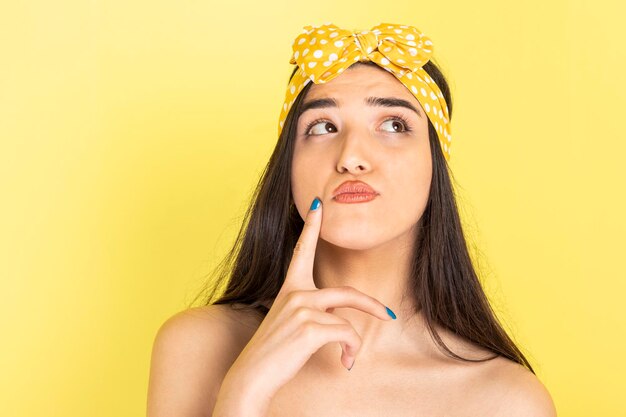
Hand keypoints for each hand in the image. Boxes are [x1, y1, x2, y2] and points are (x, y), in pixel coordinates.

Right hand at [214, 196, 394, 413]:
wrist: (252, 374)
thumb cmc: (272, 351)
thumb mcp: (289, 323)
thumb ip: (310, 312)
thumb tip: (339, 321)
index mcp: (290, 288)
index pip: (301, 250)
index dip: (312, 226)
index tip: (318, 203)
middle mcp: (296, 293)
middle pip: (347, 293)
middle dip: (372, 305)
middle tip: (388, 315)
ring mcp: (302, 308)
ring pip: (348, 321)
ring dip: (353, 343)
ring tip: (347, 358)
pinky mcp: (310, 326)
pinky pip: (346, 335)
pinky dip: (350, 351)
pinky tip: (343, 363)